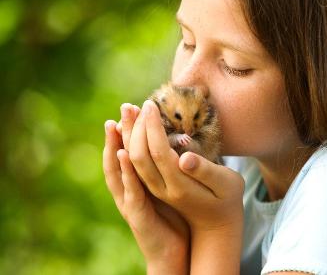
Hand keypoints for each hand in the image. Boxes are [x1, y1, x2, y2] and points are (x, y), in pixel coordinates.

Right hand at [103, 104, 189, 273]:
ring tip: (114, 124)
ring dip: (116, 146)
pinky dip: (125, 173)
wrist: (176, 251)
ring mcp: (130, 203)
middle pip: (120, 156)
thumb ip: (170, 168)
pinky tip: (124, 154)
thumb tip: (179, 144)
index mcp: (140, 182)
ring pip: (118, 172)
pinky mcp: (136, 216)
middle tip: (123, 107)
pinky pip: (130, 192)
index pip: (130, 151)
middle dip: (121, 132)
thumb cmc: (175, 217)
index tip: (132, 108)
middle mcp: (130, 190)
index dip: (129, 131)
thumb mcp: (171, 187)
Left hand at [129, 100, 244, 232]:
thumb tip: (185, 158)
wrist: (216, 228)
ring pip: (132, 161)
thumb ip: (206, 171)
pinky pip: (135, 165)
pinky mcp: (154, 188)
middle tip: (139, 103)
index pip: (158, 151)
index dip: (152, 127)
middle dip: (136, 127)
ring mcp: (156, 190)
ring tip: (130, 112)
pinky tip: (131, 130)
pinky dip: (130, 145)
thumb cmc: (228, 200)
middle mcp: (162, 189)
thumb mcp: (226, 185)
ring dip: (128, 135)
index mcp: (180, 186)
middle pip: (139, 155)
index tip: (151, 104)